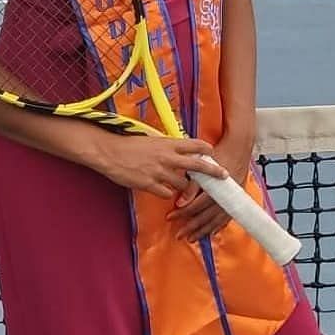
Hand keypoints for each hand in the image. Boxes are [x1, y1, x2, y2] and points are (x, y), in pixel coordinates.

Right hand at [93, 133, 226, 199]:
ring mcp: (159, 172)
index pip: (193, 144)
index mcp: (167, 143)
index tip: (213, 152)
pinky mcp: (150, 184)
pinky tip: (163, 192)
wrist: (110, 152)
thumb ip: (165, 146)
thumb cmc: (128, 145)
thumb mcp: (150, 140)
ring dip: (185, 187)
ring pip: (183, 184)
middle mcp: (167, 157)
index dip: (205, 148)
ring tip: (186, 190)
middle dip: (212, 170)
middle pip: (196, 164)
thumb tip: (176, 150)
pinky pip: (166, 193)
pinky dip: (167, 194)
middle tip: (224, 175)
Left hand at [165, 136, 252, 242]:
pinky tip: (210, 232)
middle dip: (191, 227)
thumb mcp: (200, 165)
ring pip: (215, 221)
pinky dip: (218, 227)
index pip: (196, 206)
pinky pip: (226, 218)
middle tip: (179, 234)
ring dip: (202, 231)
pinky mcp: (236, 201)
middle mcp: (224, 197)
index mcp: (214, 188)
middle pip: (205, 217)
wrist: (237, 149)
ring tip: (191, 238)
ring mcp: (231, 200)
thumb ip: (191, 185)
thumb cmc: (218, 154)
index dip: (182, 213)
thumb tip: (180, 202)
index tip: (171, 216)